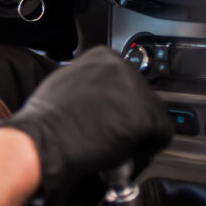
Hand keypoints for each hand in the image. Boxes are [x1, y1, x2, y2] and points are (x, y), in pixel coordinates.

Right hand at [0, 46, 173, 197]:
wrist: (44, 140)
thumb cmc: (45, 118)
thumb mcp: (65, 83)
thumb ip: (90, 83)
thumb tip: (101, 98)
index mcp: (102, 56)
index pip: (126, 80)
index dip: (118, 103)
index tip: (109, 115)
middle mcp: (124, 68)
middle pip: (142, 96)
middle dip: (128, 115)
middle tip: (109, 132)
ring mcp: (137, 91)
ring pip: (153, 115)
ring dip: (137, 130)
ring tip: (112, 141)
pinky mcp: (147, 117)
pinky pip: (161, 135)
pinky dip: (146, 147)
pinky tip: (121, 149)